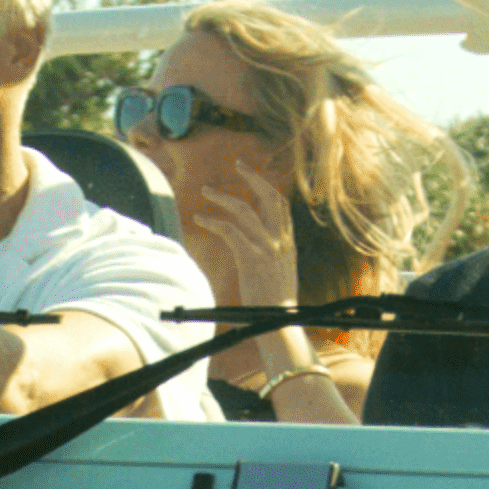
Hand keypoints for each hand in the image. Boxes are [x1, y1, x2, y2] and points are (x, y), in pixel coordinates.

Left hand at [169, 140, 297, 365]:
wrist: (281, 325)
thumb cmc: (276, 309)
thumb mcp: (281, 279)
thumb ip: (274, 263)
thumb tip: (260, 259)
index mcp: (288, 245)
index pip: (282, 207)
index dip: (268, 188)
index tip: (255, 178)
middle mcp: (280, 241)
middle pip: (270, 197)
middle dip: (254, 177)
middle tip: (238, 164)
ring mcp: (267, 248)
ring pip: (244, 209)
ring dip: (223, 197)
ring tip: (206, 190)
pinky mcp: (251, 257)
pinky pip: (229, 230)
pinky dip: (212, 221)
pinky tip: (199, 219)